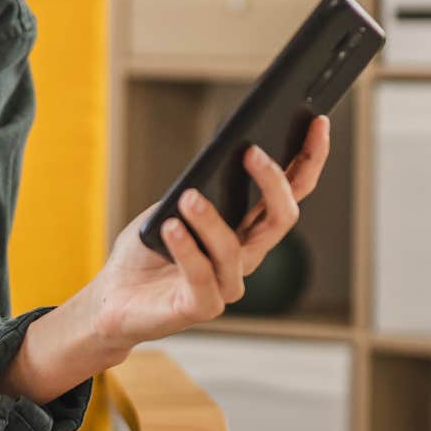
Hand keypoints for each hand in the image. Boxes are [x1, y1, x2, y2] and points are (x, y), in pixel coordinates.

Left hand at [87, 116, 329, 348]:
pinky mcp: (200, 307)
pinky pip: (200, 275)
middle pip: (281, 218)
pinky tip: (170, 227)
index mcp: (247, 229)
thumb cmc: (147, 248)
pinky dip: (186, 248)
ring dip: (211, 219)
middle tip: (251, 152)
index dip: (310, 159)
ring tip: (189, 197)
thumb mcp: (173, 205)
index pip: (292, 192)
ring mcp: (226, 285)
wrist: (113, 297)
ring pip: (235, 249)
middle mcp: (246, 257)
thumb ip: (200, 187)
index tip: (318, 123)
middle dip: (273, 182)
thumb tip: (218, 159)